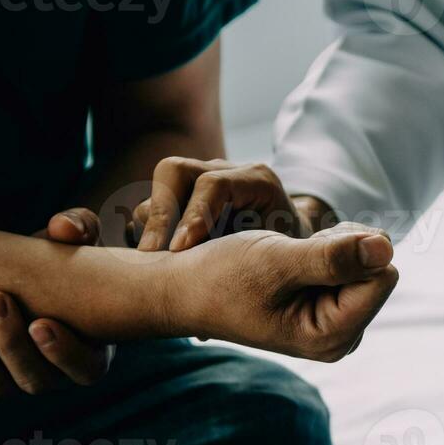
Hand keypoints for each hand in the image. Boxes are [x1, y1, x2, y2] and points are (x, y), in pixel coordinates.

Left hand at [0, 209, 114, 399]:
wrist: (15, 274)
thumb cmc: (57, 258)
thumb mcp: (74, 239)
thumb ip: (79, 226)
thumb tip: (65, 227)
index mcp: (90, 349)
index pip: (85, 370)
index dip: (63, 353)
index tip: (40, 322)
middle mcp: (53, 375)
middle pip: (33, 379)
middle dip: (8, 342)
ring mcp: (12, 381)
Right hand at [134, 158, 314, 250]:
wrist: (290, 242)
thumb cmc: (293, 252)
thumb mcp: (292, 252)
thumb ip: (276, 253)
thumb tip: (254, 274)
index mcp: (257, 181)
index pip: (214, 184)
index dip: (194, 215)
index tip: (180, 250)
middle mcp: (225, 172)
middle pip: (175, 171)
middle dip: (160, 211)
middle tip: (152, 253)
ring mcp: (201, 180)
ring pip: (159, 190)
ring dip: (152, 224)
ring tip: (154, 261)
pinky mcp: (183, 198)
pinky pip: (154, 206)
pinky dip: (150, 231)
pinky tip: (155, 262)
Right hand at [166, 224, 396, 361]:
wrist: (185, 289)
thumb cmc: (220, 277)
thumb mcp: (275, 261)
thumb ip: (331, 257)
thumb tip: (387, 247)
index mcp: (332, 336)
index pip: (383, 275)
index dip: (351, 248)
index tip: (304, 250)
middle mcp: (340, 336)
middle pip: (379, 269)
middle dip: (342, 248)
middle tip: (290, 255)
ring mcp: (334, 323)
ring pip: (366, 263)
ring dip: (331, 246)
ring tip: (285, 259)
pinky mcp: (327, 308)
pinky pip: (351, 265)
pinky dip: (324, 251)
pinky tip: (289, 262)